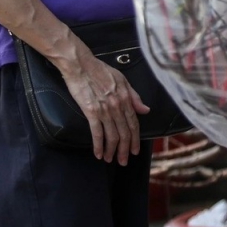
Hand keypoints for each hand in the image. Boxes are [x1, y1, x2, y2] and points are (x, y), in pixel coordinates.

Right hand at [58, 42, 150, 163]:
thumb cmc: (100, 70)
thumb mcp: (122, 80)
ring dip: (112, 151)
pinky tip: (98, 153)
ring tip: (110, 160)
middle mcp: (118, 106)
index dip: (136, 139)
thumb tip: (145, 110)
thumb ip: (134, 96)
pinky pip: (97, 132)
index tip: (136, 150)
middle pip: (124, 133)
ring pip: (112, 136)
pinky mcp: (91, 111)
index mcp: (126, 98)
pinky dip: (98, 145)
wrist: (81, 65)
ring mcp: (105, 110)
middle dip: (125, 150)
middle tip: (124, 161)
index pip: (134, 123)